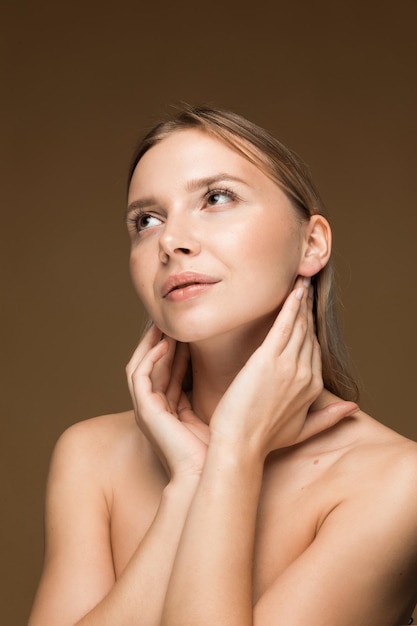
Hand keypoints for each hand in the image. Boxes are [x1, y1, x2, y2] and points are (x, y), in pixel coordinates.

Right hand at [126, 324, 208, 479]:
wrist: (209, 475)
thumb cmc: (217, 450)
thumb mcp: (217, 413)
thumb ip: (217, 393)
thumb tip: (240, 371)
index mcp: (171, 410)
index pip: (169, 371)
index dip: (177, 348)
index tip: (190, 329)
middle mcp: (155, 408)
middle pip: (153, 366)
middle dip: (161, 340)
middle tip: (171, 318)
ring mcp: (147, 410)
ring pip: (142, 366)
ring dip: (151, 343)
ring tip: (163, 322)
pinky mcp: (144, 411)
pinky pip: (140, 376)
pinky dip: (150, 358)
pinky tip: (164, 343)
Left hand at [209, 278, 356, 458]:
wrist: (240, 444)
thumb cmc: (264, 440)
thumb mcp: (303, 431)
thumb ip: (329, 417)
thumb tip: (353, 407)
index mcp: (312, 388)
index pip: (314, 350)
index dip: (311, 329)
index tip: (307, 312)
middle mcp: (305, 373)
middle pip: (308, 334)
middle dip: (308, 309)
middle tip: (306, 287)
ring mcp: (288, 365)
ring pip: (299, 325)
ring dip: (301, 301)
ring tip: (301, 282)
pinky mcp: (268, 359)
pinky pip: (285, 325)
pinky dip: (292, 305)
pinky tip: (294, 290)